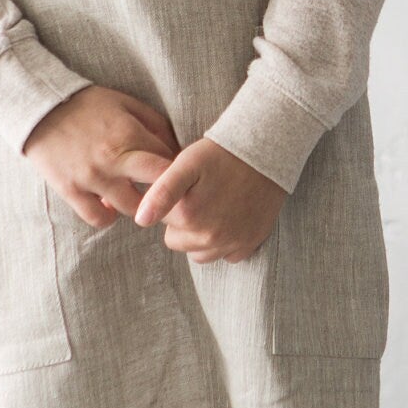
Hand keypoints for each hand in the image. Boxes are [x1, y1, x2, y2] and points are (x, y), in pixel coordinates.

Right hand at [23, 86, 177, 229]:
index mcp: (130, 134)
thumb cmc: (87, 104)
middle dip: (169, 195)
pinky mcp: (71, 190)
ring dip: (139, 206)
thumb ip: (155, 123)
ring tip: (137, 197)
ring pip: (132, 209)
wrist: (40, 108)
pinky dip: (108, 216)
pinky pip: (98, 219)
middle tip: (169, 196)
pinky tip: (109, 205)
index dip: (180, 171)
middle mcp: (114, 159)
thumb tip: (178, 148)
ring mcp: (91, 177)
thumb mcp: (126, 103)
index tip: (180, 175)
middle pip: (159, 189)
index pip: (170, 163)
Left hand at [133, 138, 283, 265]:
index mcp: (188, 217)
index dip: (171, 202)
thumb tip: (141, 221)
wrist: (267, 151)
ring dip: (201, 235)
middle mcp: (209, 237)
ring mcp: (231, 243)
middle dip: (183, 222)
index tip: (186, 187)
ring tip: (215, 206)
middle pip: (178, 240)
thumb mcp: (186, 164)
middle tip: (201, 194)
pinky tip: (231, 217)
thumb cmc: (221, 154)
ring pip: (199, 253)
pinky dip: (225, 241)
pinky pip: (226, 255)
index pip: (160, 221)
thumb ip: (161, 192)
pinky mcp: (249, 244)